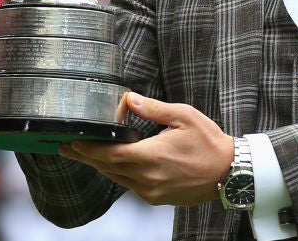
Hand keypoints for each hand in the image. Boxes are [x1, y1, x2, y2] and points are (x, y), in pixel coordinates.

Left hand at [59, 93, 233, 206]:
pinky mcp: (156, 198)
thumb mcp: (184, 116)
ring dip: (99, 166)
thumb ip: (154, 109)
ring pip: (116, 178)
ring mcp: (151, 190)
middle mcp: (148, 177)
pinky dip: (117, 173)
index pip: (111, 155)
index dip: (88, 149)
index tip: (72, 142)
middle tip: (68, 147)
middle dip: (87, 157)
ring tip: (84, 154)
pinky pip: (129, 185)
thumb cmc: (209, 142)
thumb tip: (129, 99)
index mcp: (153, 156)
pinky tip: (112, 164)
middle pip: (107, 168)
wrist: (229, 172)